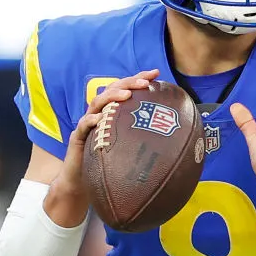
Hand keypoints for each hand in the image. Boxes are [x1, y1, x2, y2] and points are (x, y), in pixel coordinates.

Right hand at [44, 69, 159, 226]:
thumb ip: (146, 140)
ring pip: (97, 102)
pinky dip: (91, 120)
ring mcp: (87, 123)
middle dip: (129, 82)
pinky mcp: (78, 137)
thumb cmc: (109, 165)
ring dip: (112, 96)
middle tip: (144, 82)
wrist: (82, 183)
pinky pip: (83, 125)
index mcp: (113, 112)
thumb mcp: (131, 150)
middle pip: (112, 90)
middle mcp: (100, 113)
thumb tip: (177, 140)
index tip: (155, 73)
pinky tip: (100, 119)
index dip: (139, 78)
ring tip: (127, 95)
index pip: (126, 89)